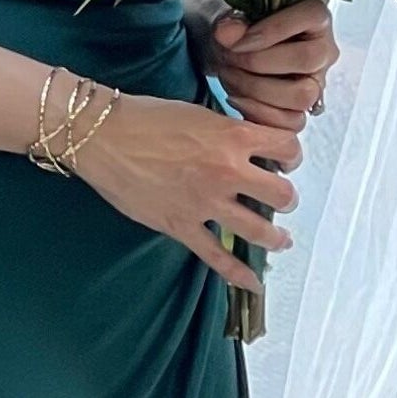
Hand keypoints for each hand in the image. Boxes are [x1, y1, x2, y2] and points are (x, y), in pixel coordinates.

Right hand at [75, 92, 301, 289]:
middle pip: (282, 194)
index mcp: (233, 137)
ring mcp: (206, 203)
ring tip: (280, 239)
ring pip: (259, 230)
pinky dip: (238, 273)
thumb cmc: (147, 117)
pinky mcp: (182, 225)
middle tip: (281, 199)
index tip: (287, 161)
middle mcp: (227, 172)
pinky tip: (254, 283)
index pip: (287, 147)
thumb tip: (247, 146)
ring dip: (276, 237)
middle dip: (287, 198)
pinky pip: (217, 257)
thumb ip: (228, 133)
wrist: (104, 135)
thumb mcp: (200, 114)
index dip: (292, 155)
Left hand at [206, 0, 340, 132]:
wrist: (234, 56)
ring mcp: (317, 83)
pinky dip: (259, 113)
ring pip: (303, 95)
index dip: (272, 30)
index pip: (311, 16)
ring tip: (231, 76)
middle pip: (308, 59)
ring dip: (258, 89)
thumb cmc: (241, 32)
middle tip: (230, 58)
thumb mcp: (233, 19)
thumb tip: (228, 34)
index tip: (238, 40)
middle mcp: (324, 51)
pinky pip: (293, 122)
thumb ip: (231, 23)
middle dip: (260, 62)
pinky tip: (237, 98)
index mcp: (316, 18)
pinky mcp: (304, 111)